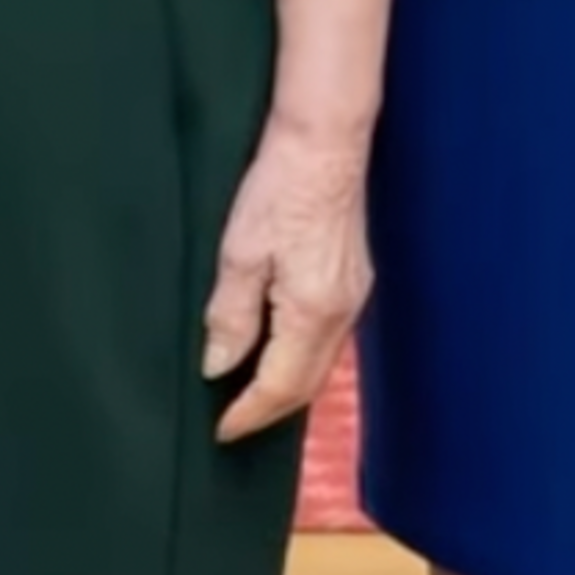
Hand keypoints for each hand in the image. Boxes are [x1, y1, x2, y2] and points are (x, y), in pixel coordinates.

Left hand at [204, 115, 372, 443]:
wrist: (324, 144)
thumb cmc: (279, 188)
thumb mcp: (240, 252)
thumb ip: (231, 316)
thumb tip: (219, 367)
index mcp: (313, 312)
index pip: (281, 385)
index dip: (249, 413)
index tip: (221, 430)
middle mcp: (343, 314)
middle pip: (307, 384)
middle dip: (270, 410)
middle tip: (232, 423)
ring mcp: (354, 298)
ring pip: (320, 365)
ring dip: (287, 386)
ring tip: (249, 398)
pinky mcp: (354, 282)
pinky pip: (328, 340)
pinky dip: (301, 359)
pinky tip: (278, 354)